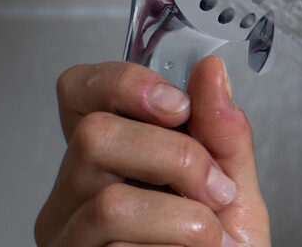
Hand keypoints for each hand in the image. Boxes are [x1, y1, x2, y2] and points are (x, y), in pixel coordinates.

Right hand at [34, 56, 270, 246]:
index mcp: (112, 148)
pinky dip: (174, 246)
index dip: (125, 83)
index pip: (82, 88)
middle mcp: (77, 186)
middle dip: (174, 155)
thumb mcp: (231, 181)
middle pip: (94, 134)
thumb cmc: (221, 246)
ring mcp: (69, 233)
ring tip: (210, 230)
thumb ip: (221, 128)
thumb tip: (211, 71)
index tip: (179, 103)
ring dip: (183, 215)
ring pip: (110, 201)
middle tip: (213, 183)